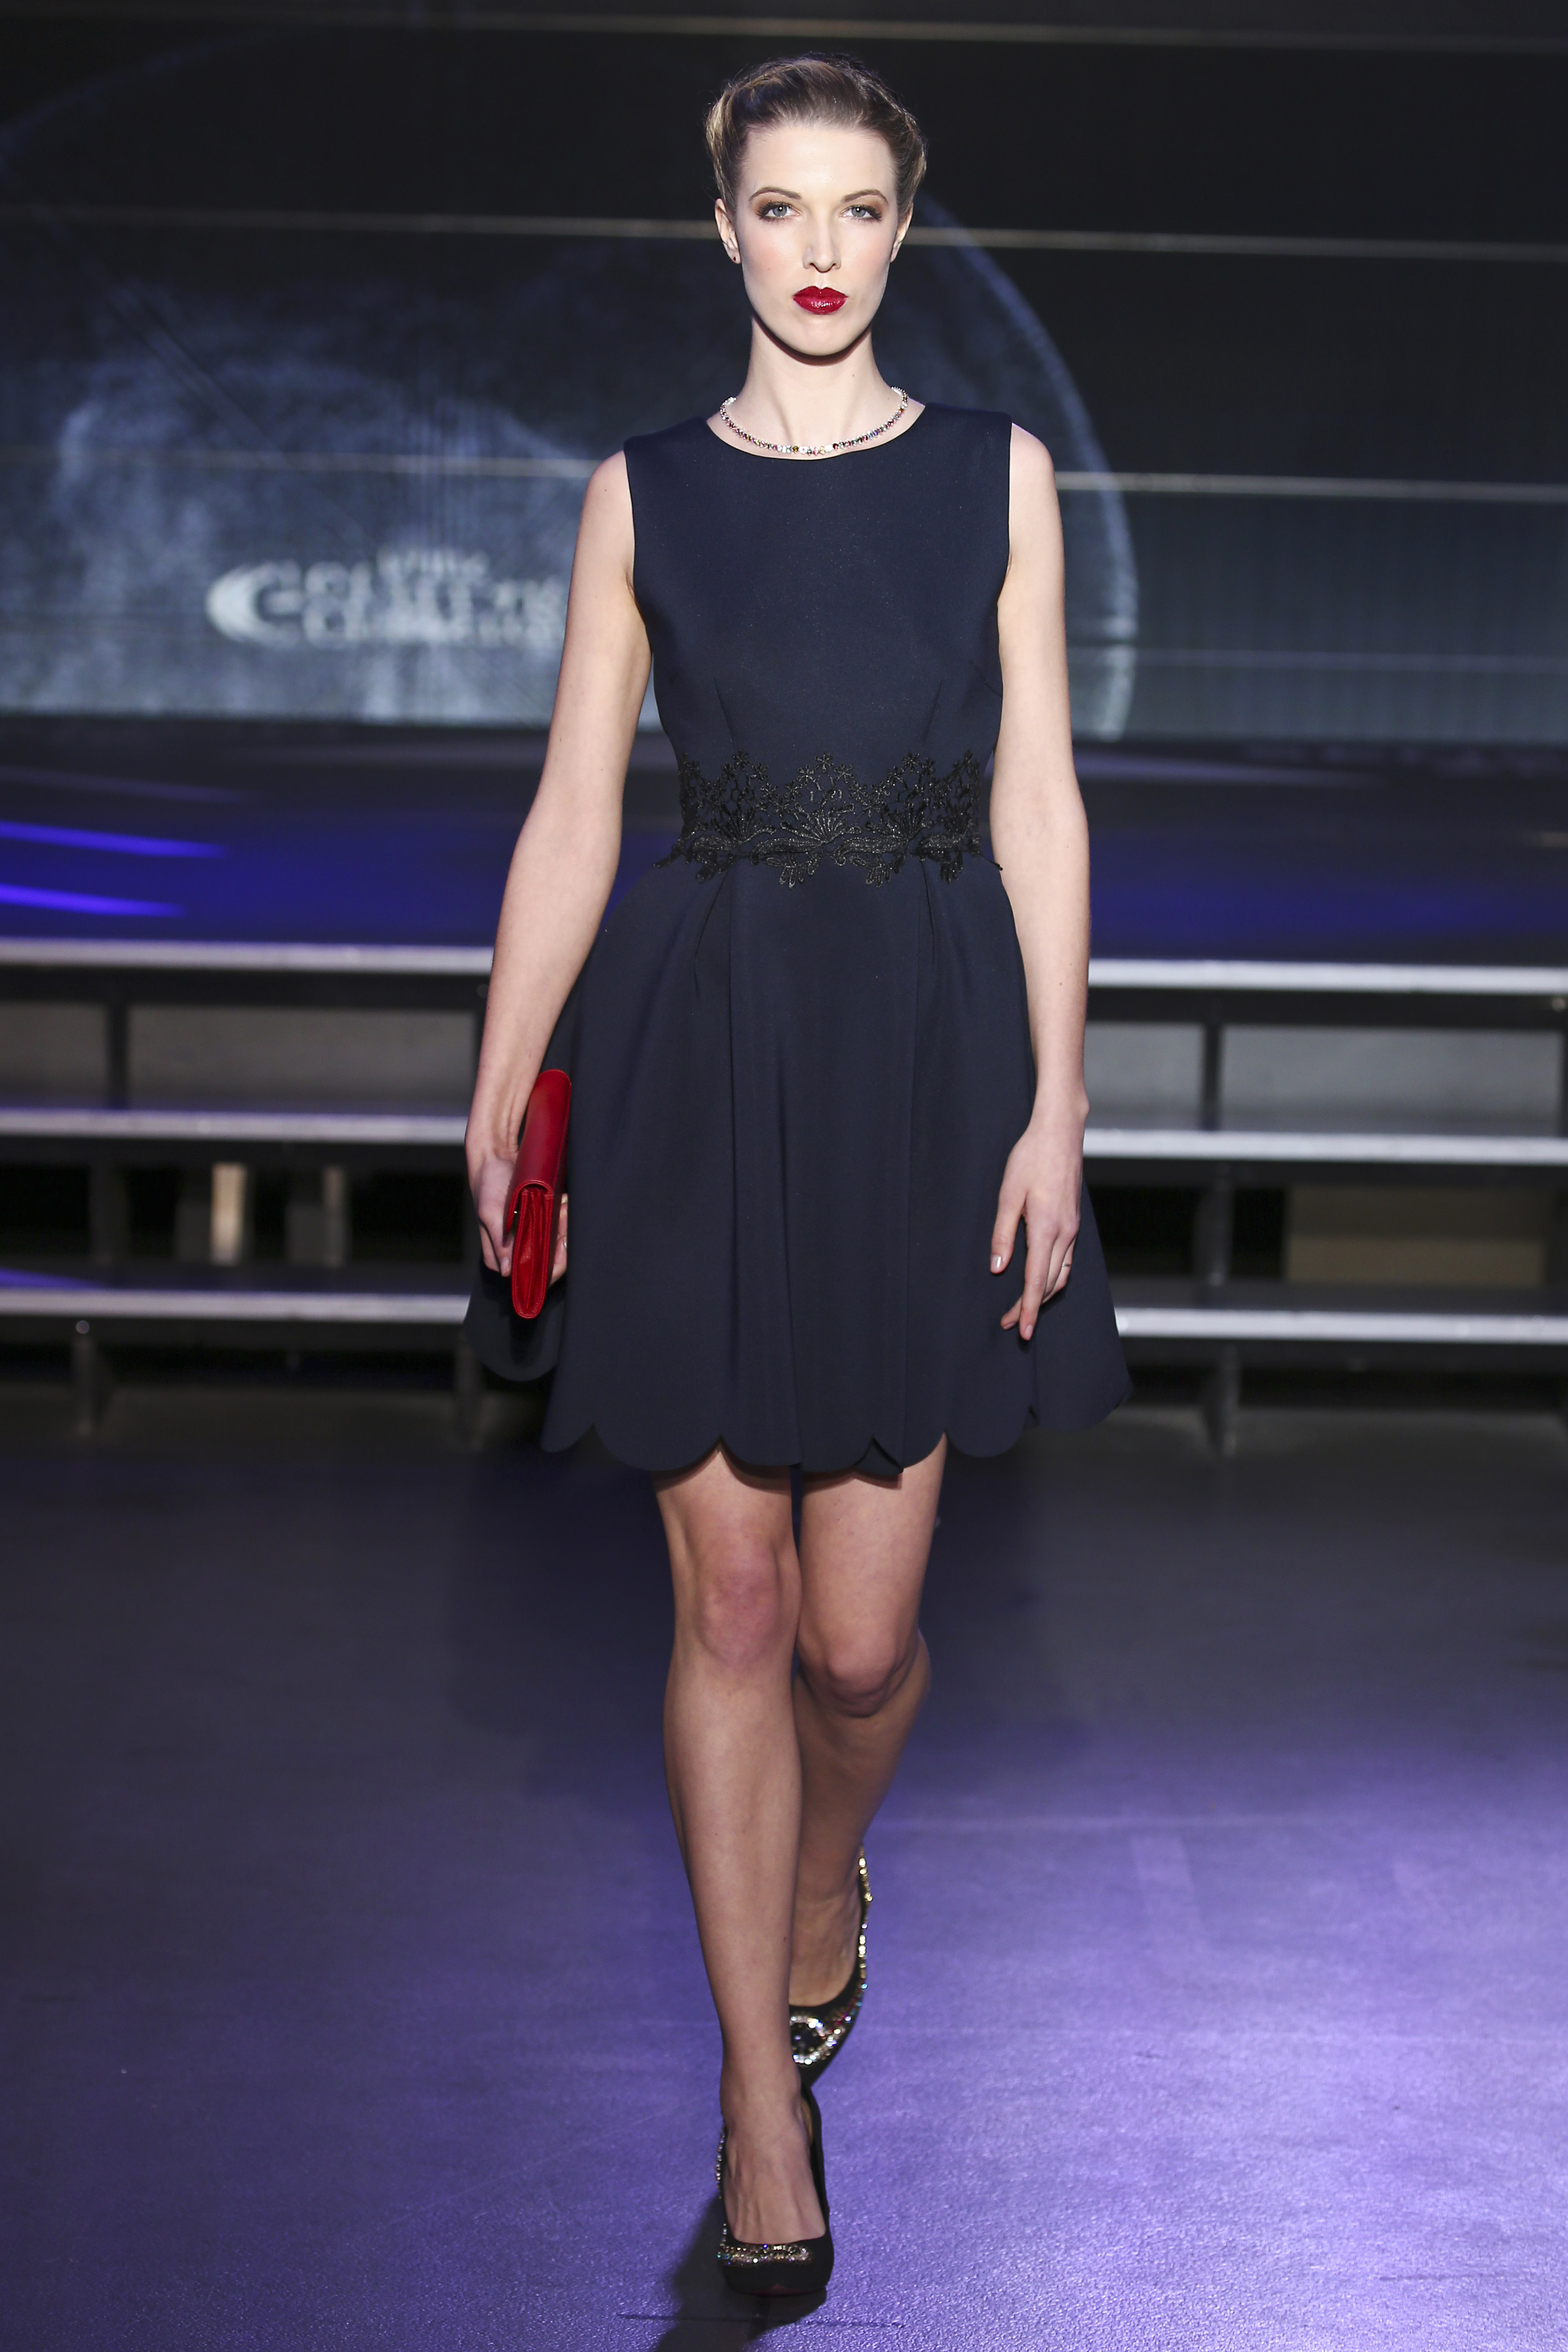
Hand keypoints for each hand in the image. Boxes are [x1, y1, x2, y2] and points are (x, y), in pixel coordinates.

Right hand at [469, 1147, 569, 1288]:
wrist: (493, 1161)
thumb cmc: (487, 1185)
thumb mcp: (491, 1213)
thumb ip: (499, 1242)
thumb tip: (507, 1270)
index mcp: (499, 1258)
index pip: (530, 1276)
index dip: (551, 1263)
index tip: (560, 1238)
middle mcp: (511, 1254)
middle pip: (545, 1263)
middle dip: (560, 1242)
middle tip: (563, 1214)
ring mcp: (522, 1241)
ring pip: (551, 1247)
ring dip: (562, 1228)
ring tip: (562, 1205)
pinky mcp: (531, 1227)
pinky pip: (551, 1232)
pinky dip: (559, 1220)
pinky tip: (561, 1205)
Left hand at [990, 1114, 1082, 1341]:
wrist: (1060, 1133)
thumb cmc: (1030, 1159)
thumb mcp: (1008, 1195)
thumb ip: (1002, 1234)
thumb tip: (998, 1268)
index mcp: (1045, 1228)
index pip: (1036, 1280)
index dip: (1027, 1308)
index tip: (1021, 1330)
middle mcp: (1064, 1233)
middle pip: (1049, 1283)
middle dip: (1031, 1307)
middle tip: (1011, 1324)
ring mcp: (1072, 1228)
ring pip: (1062, 1274)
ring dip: (1043, 1295)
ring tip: (1024, 1308)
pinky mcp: (1073, 1222)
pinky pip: (1067, 1260)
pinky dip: (1054, 1278)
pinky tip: (1042, 1281)